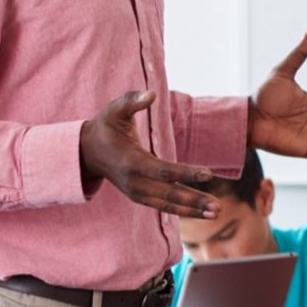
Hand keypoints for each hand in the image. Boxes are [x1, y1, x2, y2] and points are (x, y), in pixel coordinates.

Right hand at [79, 91, 219, 216]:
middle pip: (169, 194)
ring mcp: (136, 192)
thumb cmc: (105, 126)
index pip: (163, 170)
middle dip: (194, 200)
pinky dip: (183, 210)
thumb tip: (151, 93)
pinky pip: (164, 206)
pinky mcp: (140, 197)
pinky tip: (203, 212)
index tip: (209, 174)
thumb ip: (132, 100)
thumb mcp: (115, 109)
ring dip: (193, 210)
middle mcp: (134, 182)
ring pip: (168, 205)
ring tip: (216, 212)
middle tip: (218, 207)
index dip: (186, 173)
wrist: (88, 151)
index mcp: (131, 161)